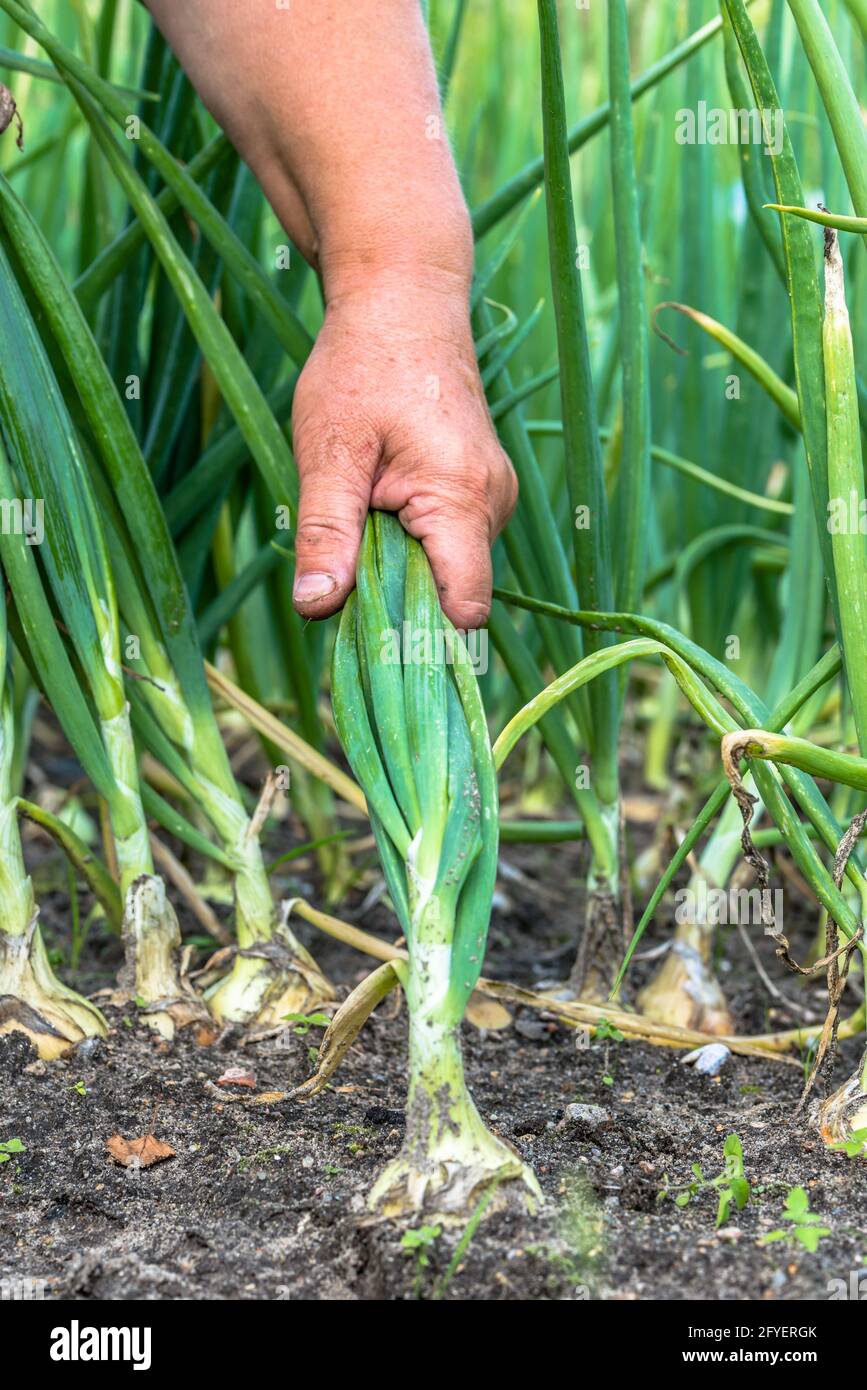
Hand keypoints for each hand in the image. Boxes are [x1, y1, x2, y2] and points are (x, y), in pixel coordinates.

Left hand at [290, 275, 517, 630]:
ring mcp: (493, 499)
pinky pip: (448, 545)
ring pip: (446, 571)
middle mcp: (493, 506)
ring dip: (398, 566)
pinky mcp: (482, 493)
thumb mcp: (330, 453)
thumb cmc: (361, 367)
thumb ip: (327, 534)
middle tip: (344, 555)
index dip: (418, 634)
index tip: (369, 634)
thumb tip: (316, 608)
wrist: (403, 300)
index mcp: (463, 500)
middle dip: (395, 596)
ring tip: (363, 510)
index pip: (464, 608)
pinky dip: (410, 543)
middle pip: (449, 595)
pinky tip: (381, 503)